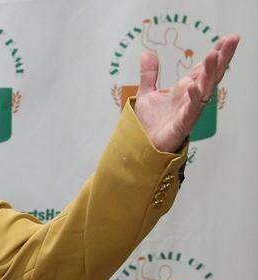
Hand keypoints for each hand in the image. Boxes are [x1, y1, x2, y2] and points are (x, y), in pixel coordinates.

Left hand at [133, 34, 239, 151]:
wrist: (142, 146)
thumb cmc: (149, 123)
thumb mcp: (146, 93)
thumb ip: (148, 74)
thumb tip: (146, 53)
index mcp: (185, 89)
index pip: (204, 68)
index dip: (215, 53)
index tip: (226, 38)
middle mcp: (191, 98)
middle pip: (211, 75)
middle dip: (222, 57)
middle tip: (233, 39)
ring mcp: (189, 110)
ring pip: (205, 89)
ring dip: (210, 72)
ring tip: (214, 54)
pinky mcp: (183, 123)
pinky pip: (191, 109)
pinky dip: (193, 97)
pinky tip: (193, 85)